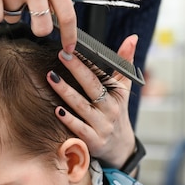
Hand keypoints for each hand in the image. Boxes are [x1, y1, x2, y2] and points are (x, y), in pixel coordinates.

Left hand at [49, 35, 138, 169]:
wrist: (119, 147)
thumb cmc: (117, 112)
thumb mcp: (123, 89)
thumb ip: (125, 63)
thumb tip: (133, 37)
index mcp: (116, 95)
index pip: (102, 75)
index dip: (88, 61)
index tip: (73, 48)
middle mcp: (110, 110)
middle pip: (92, 87)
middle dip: (76, 70)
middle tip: (61, 54)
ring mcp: (101, 127)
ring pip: (82, 107)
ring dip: (66, 92)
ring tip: (51, 77)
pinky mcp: (92, 142)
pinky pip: (79, 129)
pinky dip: (69, 120)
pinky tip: (57, 110)